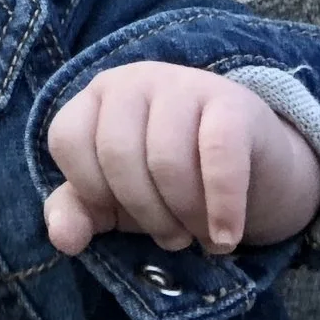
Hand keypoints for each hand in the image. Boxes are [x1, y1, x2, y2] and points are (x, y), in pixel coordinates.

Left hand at [43, 61, 319, 258]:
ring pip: (166, 160)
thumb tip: (62, 238)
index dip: (91, 191)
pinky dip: (221, 208)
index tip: (121, 216)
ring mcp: (184, 83)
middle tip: (173, 237)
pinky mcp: (234, 103)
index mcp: (96, 97)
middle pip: (117, 155)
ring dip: (185, 216)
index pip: (66, 140)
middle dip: (145, 214)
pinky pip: (219, 156)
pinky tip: (225, 237)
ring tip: (200, 236)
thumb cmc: (172, 184)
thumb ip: (79, 212)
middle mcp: (134, 81)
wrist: (257, 173)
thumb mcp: (117, 200)